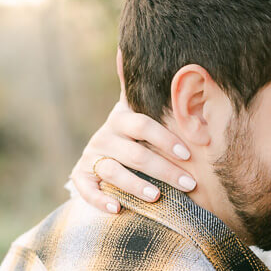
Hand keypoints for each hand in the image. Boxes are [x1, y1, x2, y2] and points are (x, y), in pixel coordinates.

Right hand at [69, 98, 196, 213]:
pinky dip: (100, 200)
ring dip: (135, 185)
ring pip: (113, 172)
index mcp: (121, 119)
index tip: (188, 155)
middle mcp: (104, 136)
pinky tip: (118, 209)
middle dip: (165, 170)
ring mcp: (91, 157)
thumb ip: (152, 96)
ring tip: (157, 196)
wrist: (103, 151)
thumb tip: (151, 61)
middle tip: (189, 184)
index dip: (165, 139)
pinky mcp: (80, 176)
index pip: (143, 125)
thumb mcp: (141, 114)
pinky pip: (87, 190)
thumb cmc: (135, 134)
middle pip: (135, 154)